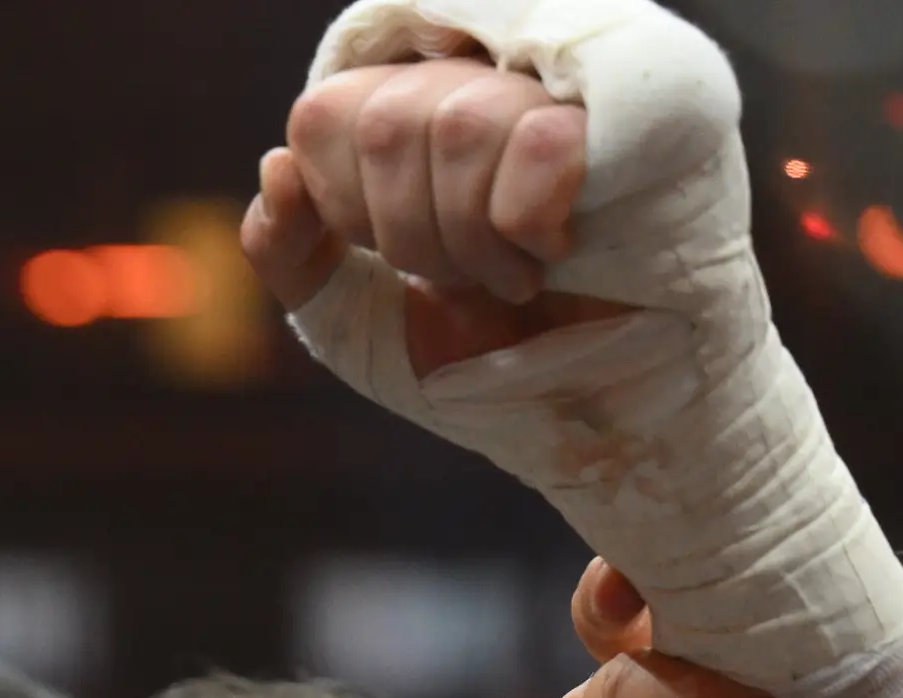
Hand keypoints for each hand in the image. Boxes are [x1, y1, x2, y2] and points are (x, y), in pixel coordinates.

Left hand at [242, 53, 624, 370]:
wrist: (586, 410)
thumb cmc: (481, 355)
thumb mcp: (355, 320)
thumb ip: (293, 255)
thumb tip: (276, 168)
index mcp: (405, 114)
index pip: (325, 115)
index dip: (345, 209)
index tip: (397, 259)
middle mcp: (474, 83)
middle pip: (385, 124)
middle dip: (410, 239)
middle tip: (465, 278)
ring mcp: (550, 93)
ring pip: (462, 125)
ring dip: (473, 240)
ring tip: (514, 276)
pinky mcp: (626, 119)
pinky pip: (538, 143)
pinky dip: (529, 225)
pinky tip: (557, 251)